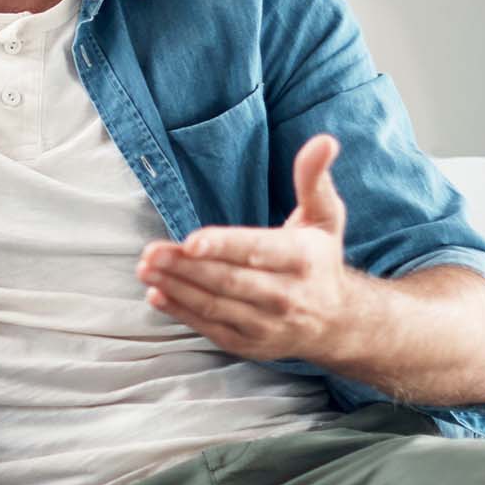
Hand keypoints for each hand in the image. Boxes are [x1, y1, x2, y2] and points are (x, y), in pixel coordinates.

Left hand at [136, 132, 367, 364]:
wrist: (338, 322)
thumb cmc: (320, 260)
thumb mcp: (325, 217)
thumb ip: (313, 179)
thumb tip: (324, 141)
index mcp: (302, 259)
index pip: (258, 251)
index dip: (223, 246)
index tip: (190, 241)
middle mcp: (287, 296)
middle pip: (228, 280)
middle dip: (186, 267)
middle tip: (151, 252)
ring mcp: (267, 324)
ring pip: (215, 305)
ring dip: (176, 288)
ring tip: (146, 269)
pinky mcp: (250, 343)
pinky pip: (210, 328)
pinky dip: (181, 313)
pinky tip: (156, 296)